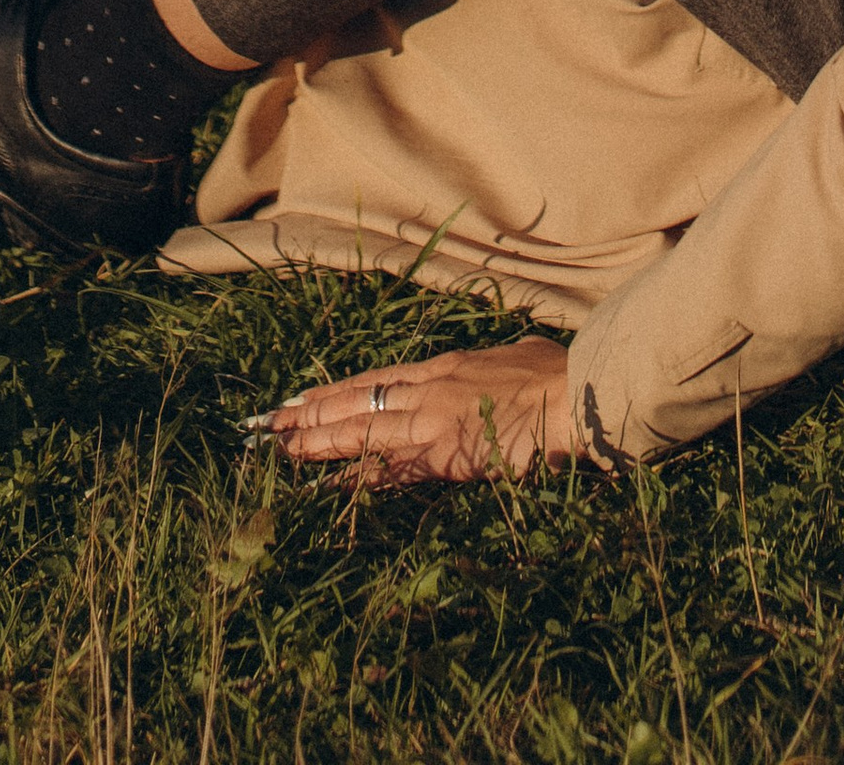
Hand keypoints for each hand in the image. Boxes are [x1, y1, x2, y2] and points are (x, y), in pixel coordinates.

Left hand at [249, 337, 587, 482]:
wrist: (573, 394)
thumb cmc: (555, 375)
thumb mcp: (514, 360)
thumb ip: (494, 368)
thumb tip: (502, 365)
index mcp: (444, 368)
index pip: (375, 381)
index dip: (335, 392)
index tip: (302, 399)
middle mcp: (429, 389)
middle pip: (356, 402)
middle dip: (311, 415)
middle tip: (270, 425)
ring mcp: (432, 420)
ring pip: (361, 431)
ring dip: (318, 442)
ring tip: (281, 448)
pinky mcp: (443, 452)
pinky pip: (388, 468)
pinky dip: (355, 477)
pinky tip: (327, 484)